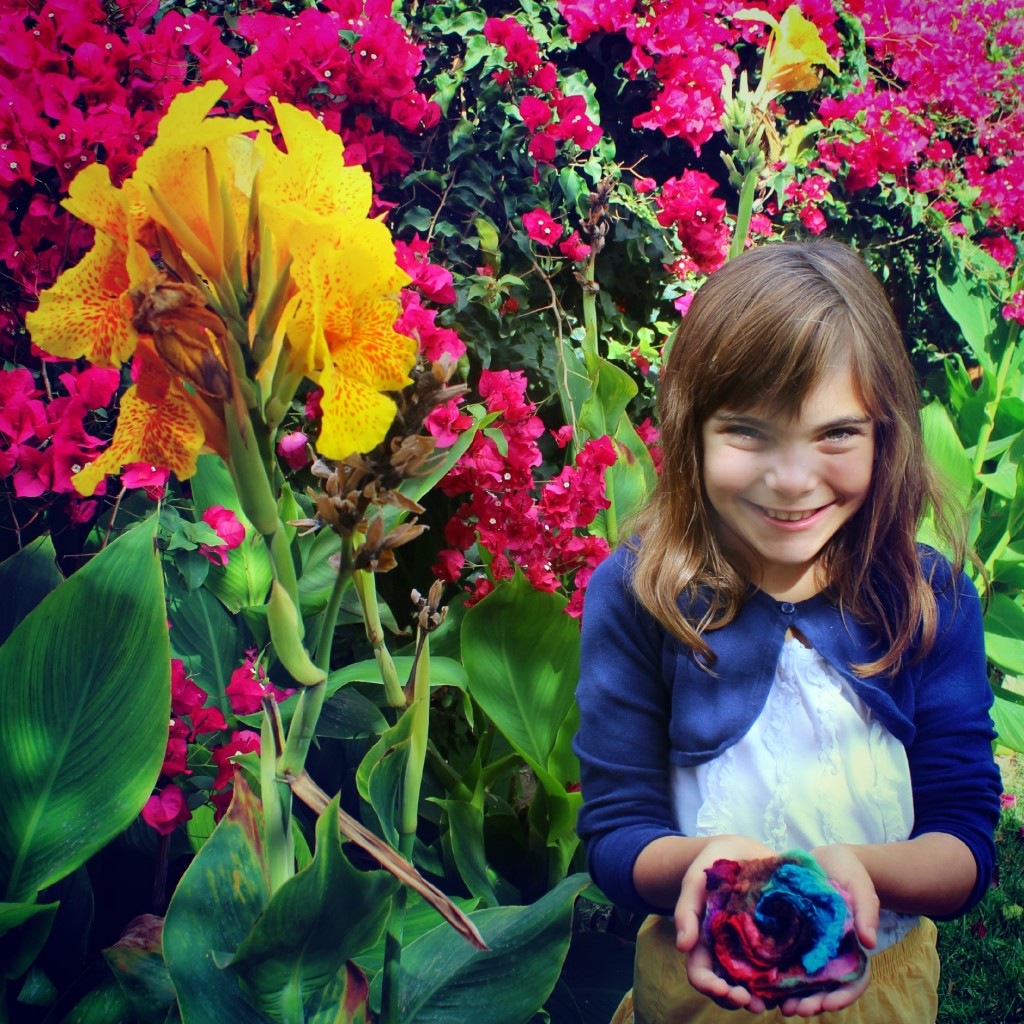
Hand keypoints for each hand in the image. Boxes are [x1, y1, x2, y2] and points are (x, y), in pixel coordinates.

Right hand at [674, 835, 777, 1012]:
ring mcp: (750, 950)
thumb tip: (682, 946)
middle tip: (754, 1003)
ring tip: (773, 1003)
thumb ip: (686, 909)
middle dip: (737, 999)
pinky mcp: (773, 944)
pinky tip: (792, 986)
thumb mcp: (696, 880)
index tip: (723, 989)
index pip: (700, 972)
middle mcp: (726, 951)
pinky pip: (776, 969)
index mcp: (704, 940)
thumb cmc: (714, 864)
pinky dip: (781, 983)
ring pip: (752, 985)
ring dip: (761, 998)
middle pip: (726, 986)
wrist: (743, 850)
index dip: (709, 986)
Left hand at [765, 843, 879, 1016]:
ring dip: (791, 995)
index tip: (827, 1005)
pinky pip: (781, 958)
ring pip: (801, 979)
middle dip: (812, 1002)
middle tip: (795, 1010)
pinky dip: (774, 972)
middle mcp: (830, 953)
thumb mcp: (860, 885)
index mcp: (851, 948)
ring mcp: (808, 947)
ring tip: (777, 1005)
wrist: (823, 857)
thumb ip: (867, 910)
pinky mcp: (788, 936)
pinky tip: (759, 980)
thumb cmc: (848, 872)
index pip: (852, 980)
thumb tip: (870, 942)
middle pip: (824, 987)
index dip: (842, 996)